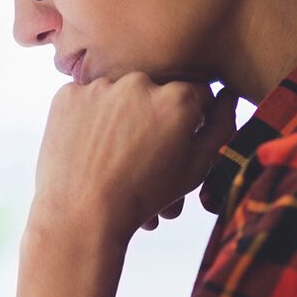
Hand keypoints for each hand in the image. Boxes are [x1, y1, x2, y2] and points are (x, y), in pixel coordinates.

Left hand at [28, 72, 238, 243]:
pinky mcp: (67, 94)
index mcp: (179, 98)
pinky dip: (87, 116)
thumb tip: (228, 96)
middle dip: (152, 115)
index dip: (188, 120)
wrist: (82, 215)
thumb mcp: (195, 168)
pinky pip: (85, 98)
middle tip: (140, 152)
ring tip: (113, 153)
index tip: (174, 141)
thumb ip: (220, 128)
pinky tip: (89, 146)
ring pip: (118, 92)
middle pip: (155, 90)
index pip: (196, 94)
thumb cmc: (143, 196)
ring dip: (119, 114)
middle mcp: (140, 82)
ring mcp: (100, 86)